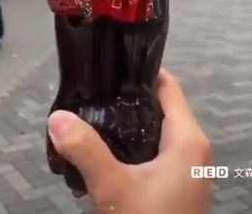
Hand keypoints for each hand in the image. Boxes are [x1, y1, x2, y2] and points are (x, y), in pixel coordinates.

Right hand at [48, 69, 211, 213]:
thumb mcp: (114, 188)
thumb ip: (85, 151)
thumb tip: (56, 118)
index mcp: (188, 139)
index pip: (169, 87)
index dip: (143, 71)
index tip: (113, 63)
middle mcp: (194, 149)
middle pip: (162, 108)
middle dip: (130, 98)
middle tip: (96, 90)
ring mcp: (189, 170)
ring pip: (159, 132)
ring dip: (132, 124)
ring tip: (96, 116)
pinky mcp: (180, 186)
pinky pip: (159, 153)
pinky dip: (137, 145)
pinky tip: (109, 151)